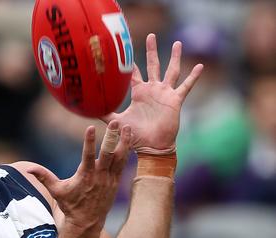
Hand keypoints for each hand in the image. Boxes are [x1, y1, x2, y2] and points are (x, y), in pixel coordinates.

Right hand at [28, 121, 131, 230]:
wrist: (87, 222)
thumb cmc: (70, 205)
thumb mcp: (56, 191)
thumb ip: (43, 177)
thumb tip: (27, 169)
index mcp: (85, 176)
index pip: (87, 155)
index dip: (89, 141)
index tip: (90, 127)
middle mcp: (99, 176)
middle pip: (108, 154)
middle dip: (112, 137)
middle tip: (116, 122)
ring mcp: (109, 179)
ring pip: (119, 158)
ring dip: (124, 142)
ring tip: (128, 128)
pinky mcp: (115, 183)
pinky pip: (123, 165)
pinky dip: (126, 152)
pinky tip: (128, 141)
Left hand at [102, 34, 203, 152]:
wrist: (152, 146)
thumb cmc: (135, 136)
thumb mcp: (118, 122)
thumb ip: (106, 114)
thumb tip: (90, 109)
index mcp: (139, 93)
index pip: (134, 74)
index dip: (131, 64)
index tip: (127, 50)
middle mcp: (152, 90)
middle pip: (152, 65)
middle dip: (151, 51)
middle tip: (151, 36)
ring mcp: (165, 94)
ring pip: (171, 70)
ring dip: (175, 57)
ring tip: (177, 43)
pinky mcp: (175, 100)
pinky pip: (186, 86)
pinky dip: (193, 77)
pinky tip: (200, 66)